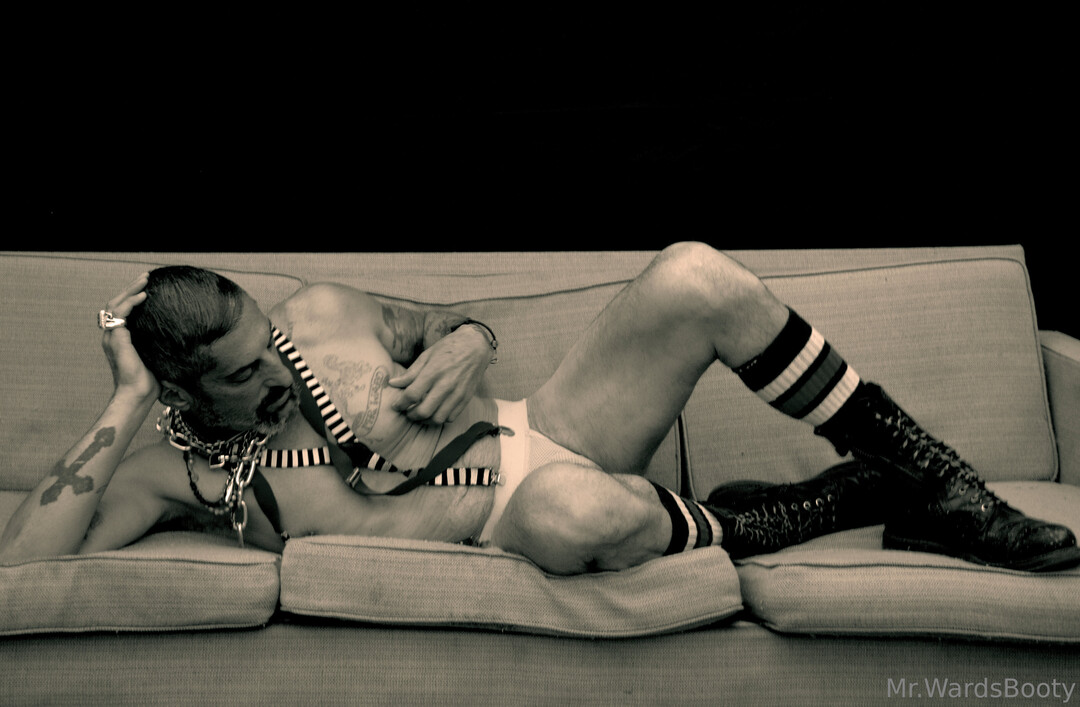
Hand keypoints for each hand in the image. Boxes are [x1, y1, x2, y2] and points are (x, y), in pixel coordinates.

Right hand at [102, 273, 159, 402]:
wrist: (139, 393)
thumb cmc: (150, 379)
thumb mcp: (155, 355)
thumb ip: (157, 342)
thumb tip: (178, 334)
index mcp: (119, 339)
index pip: (121, 311)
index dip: (131, 297)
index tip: (147, 287)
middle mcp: (112, 336)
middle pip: (116, 303)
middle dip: (130, 288)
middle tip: (145, 277)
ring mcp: (112, 337)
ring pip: (116, 304)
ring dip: (130, 290)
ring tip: (144, 280)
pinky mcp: (116, 339)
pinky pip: (120, 313)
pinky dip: (131, 302)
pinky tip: (144, 297)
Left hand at [388, 325, 490, 423]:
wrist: (475, 346)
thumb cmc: (449, 348)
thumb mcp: (427, 355)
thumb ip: (411, 372)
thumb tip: (393, 383)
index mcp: (433, 372)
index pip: (412, 394)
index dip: (400, 404)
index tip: (396, 405)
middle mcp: (446, 385)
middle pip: (424, 411)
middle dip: (411, 415)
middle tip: (407, 412)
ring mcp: (457, 393)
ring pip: (437, 418)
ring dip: (425, 420)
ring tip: (420, 414)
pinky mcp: (466, 398)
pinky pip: (450, 417)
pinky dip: (440, 419)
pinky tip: (434, 412)